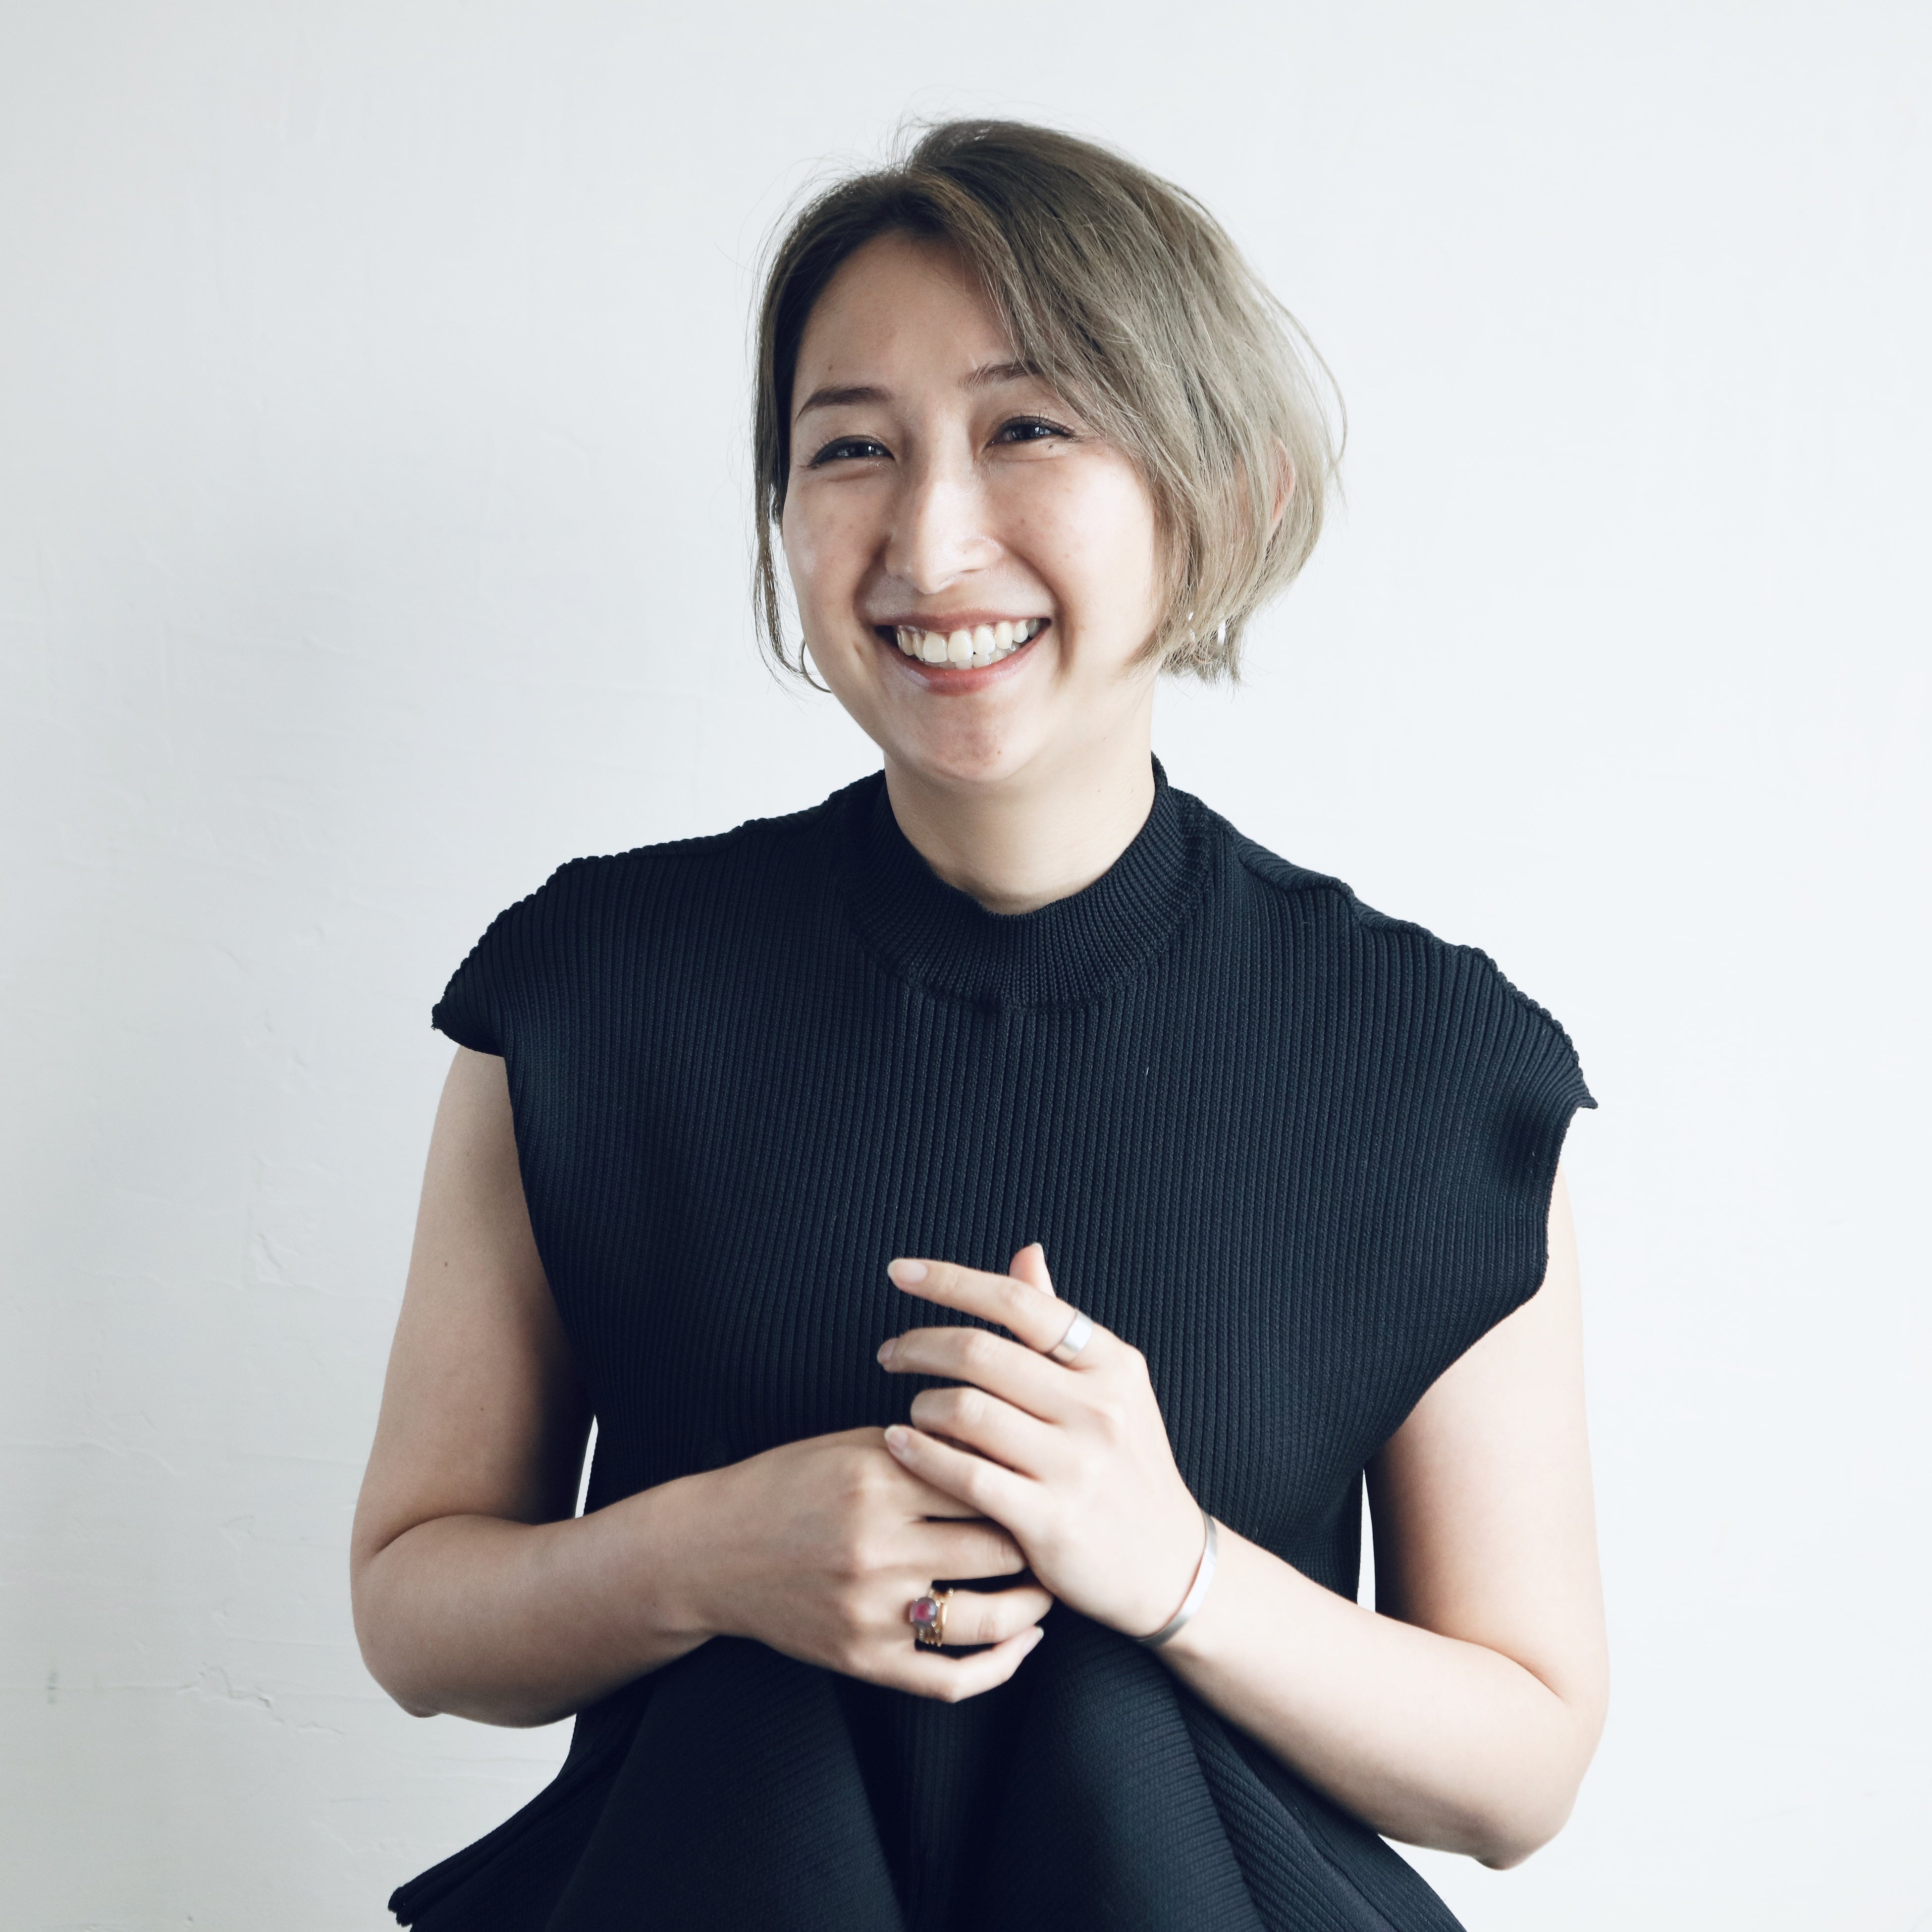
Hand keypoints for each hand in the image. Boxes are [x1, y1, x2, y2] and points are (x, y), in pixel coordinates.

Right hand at [688, 1427, 1051, 1700]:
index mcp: (878, 1478)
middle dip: (1038, 1540)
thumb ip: (921, 1447)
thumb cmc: (785, 1485)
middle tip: (1062, 1534)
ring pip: (986, 1617)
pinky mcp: (861, 1658)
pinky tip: (1022, 1643)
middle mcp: (878, 1544)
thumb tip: (1001, 1445)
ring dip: (1032, 1606)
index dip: (1026, 1479)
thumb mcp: (847, 1446)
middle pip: (997, 1546)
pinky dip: (998, 1667)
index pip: (984, 1479)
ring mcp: (870, 1609)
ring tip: (1048, 1589)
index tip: (1049, 1480)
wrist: (710, 1551)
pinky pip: (948, 1678)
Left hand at [877, 1246, 1207, 1641]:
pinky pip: (965, 1473)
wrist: (1171, 1566)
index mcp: (1111, 1364)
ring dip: (922, 1405)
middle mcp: (1098, 1407)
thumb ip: (1060, 1327)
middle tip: (888, 1353)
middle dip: (920, 1345)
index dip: (953, 1280)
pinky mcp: (1051, 1520)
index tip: (901, 1272)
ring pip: (967, 1410)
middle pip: (982, 1352)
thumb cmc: (1126, 1467)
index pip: (1021, 1303)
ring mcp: (1076, 1464)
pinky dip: (921, 1454)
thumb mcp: (1112, 1389)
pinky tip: (900, 1446)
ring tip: (911, 1412)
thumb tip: (1025, 1253)